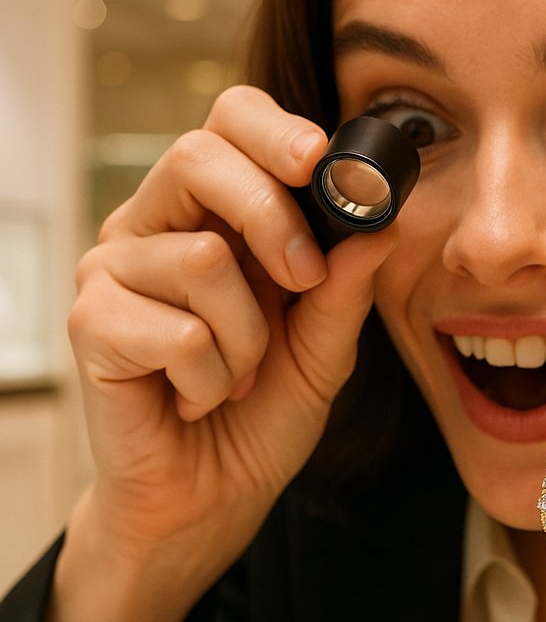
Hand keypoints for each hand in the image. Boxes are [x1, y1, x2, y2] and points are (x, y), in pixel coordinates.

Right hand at [48, 87, 397, 621]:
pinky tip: (196, 400)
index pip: (228, 124)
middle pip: (199, 157)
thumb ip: (344, 290)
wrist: (210, 497)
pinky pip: (177, 330)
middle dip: (272, 221)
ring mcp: (114, 271)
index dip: (275, 131)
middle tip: (302, 284)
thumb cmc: (260, 418)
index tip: (322, 164)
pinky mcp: (91, 323)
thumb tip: (379, 224)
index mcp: (214, 218)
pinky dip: (210, 378)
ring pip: (203, 261)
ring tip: (235, 378)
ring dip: (247, 340)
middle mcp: (156, 228)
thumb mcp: (322, 353)